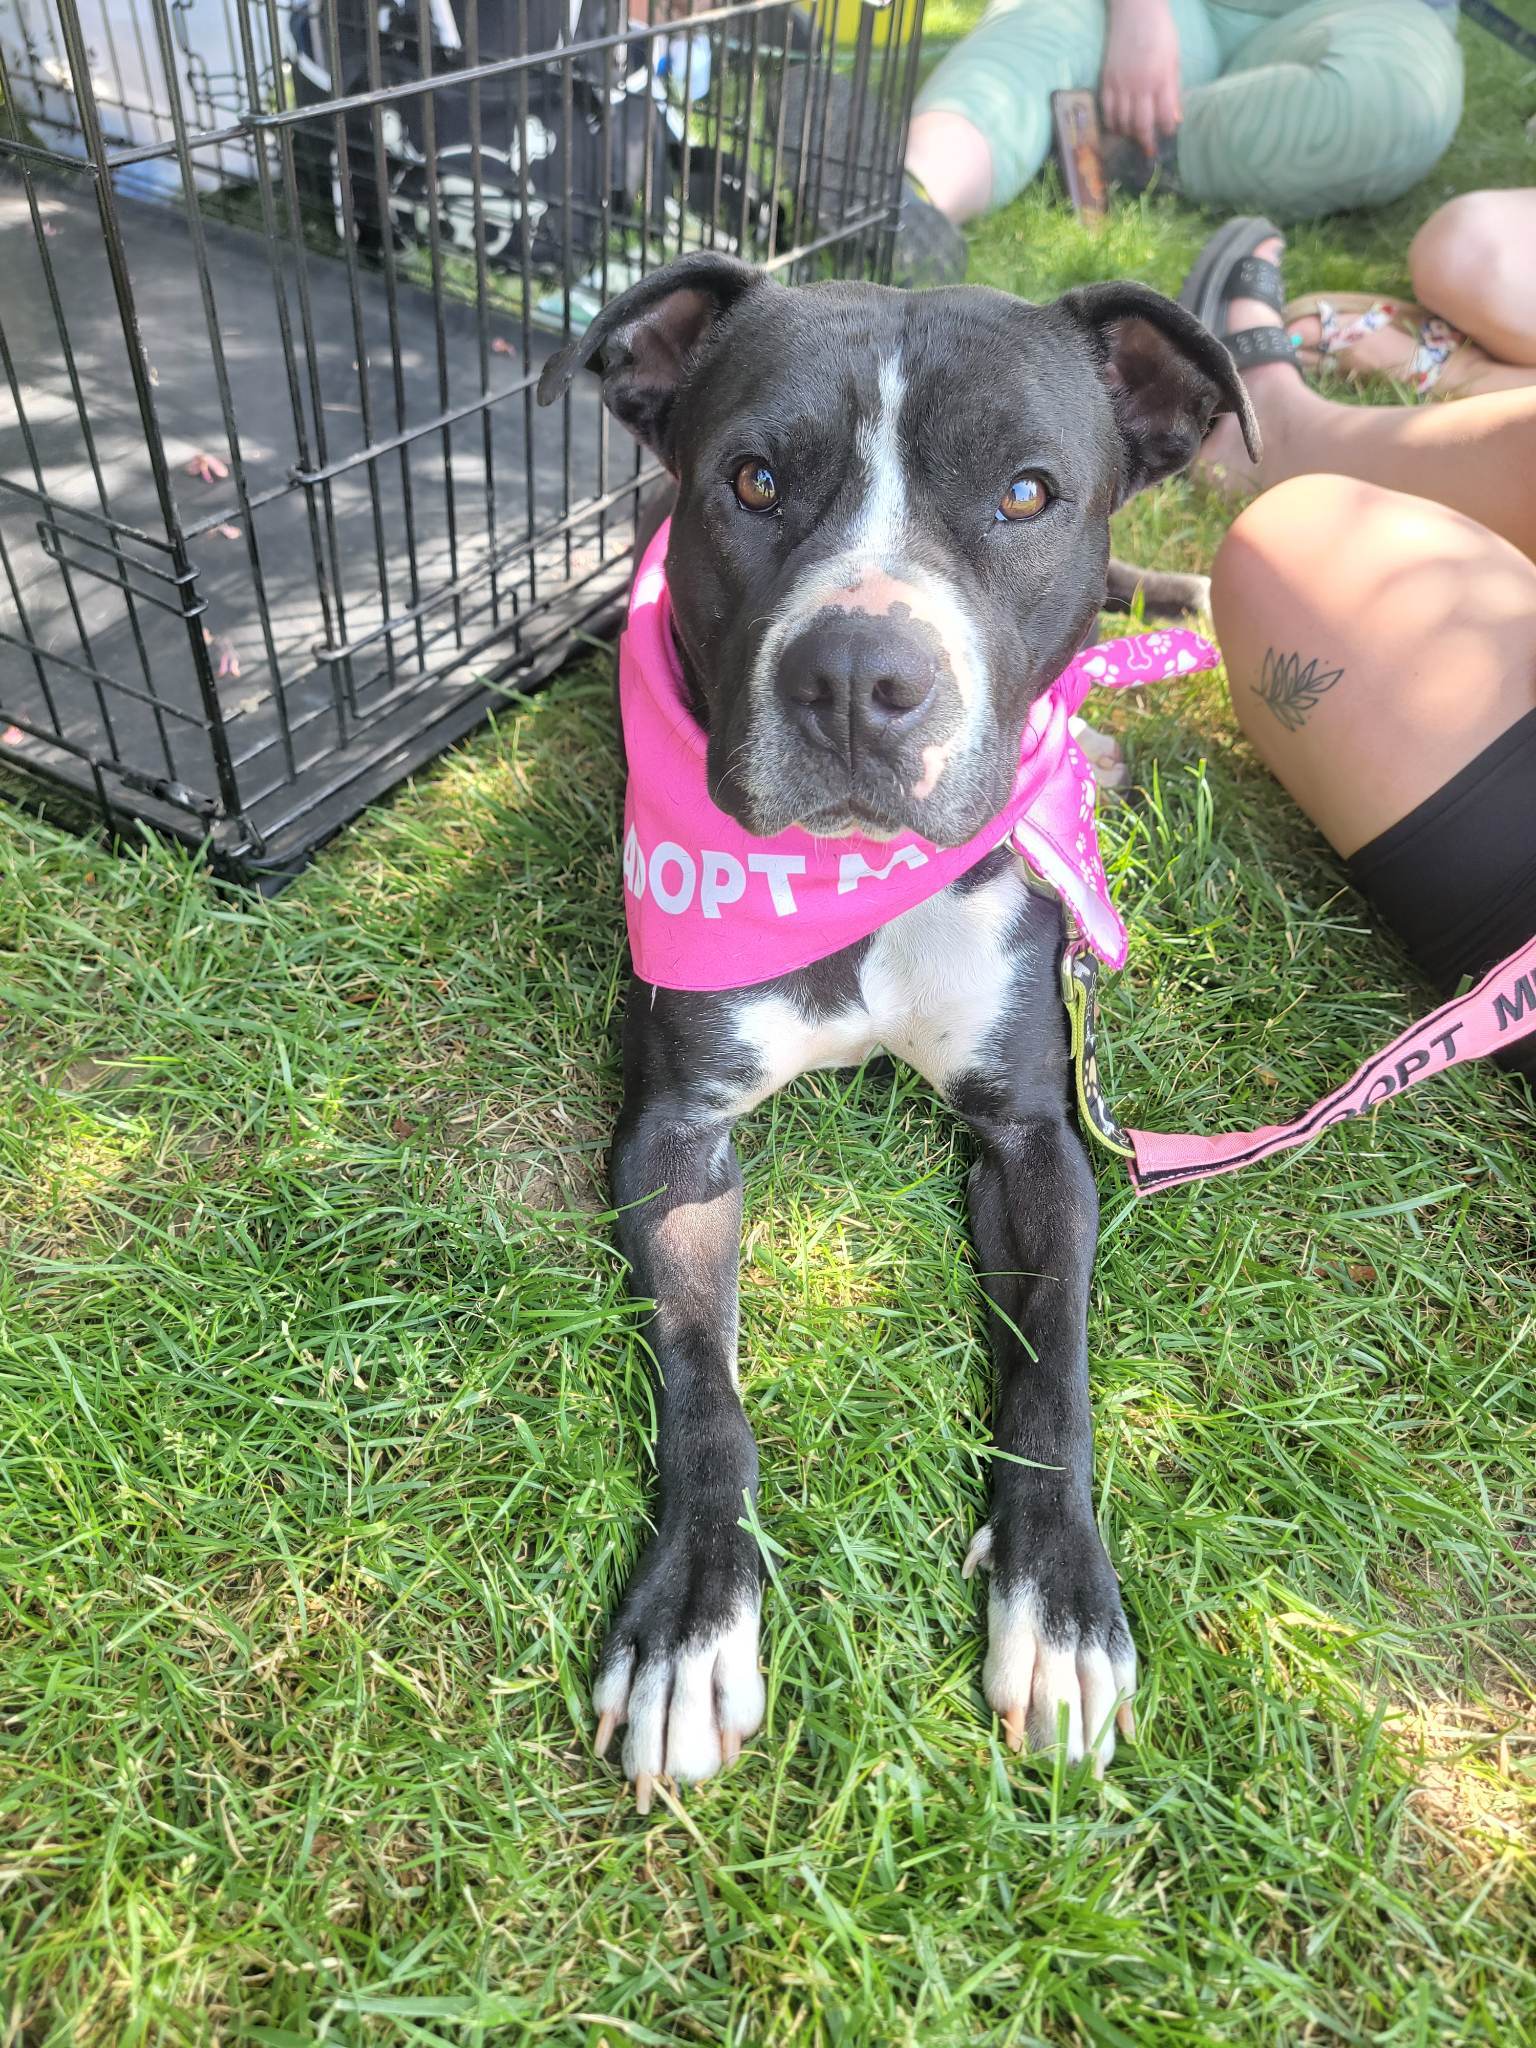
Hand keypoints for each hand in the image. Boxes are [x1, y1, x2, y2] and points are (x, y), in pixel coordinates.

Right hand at [1100, 0, 1181, 158]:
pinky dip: (1111, 121)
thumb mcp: (1174, 59)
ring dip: (1128, 133)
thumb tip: (1175, 118)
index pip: (1164, 116)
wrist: (1135, 10)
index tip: (1166, 136)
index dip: (1165, 130)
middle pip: (1141, 124)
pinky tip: (1116, 126)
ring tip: (1133, 137)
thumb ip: (1173, 89)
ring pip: (1122, 121)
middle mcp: (1140, 86)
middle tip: (1148, 151)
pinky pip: (1106, 109)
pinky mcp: (1107, 80)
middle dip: (1145, 141)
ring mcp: (1121, 84)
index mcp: (1161, 79)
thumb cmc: (1160, 32)